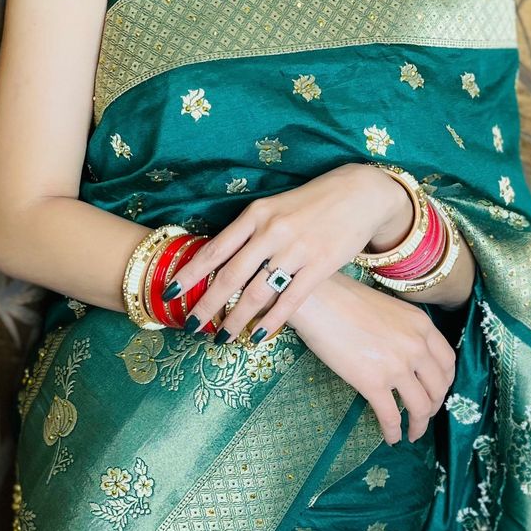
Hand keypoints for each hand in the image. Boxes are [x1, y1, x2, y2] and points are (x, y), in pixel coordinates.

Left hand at [163, 163, 407, 341]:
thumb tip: (218, 260)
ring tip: (222, 338)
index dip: (191, 274)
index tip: (170, 293)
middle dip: (207, 305)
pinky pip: (290, 301)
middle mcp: (273, 230)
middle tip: (190, 327)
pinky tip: (257, 336)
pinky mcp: (321, 266)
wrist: (360, 192)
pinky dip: (270, 322)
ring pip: (257, 293)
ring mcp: (297, 249)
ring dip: (235, 320)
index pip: (215, 248)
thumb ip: (249, 230)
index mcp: (257, 213)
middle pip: (231, 276)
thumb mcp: (275, 206)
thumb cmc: (311, 201)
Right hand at [288, 269, 456, 443]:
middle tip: (424, 414)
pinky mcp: (372, 383)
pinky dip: (393, 432)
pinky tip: (391, 437)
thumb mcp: (391, 310)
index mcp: (421, 325)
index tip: (436, 391)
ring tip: (412, 433)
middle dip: (434, 406)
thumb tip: (406, 356)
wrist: (320, 299)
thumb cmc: (347, 299)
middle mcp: (416, 346)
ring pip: (420, 407)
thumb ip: (406, 332)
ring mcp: (396, 366)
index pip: (448, 362)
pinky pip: (390, 416)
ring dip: (419, 425)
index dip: (445, 382)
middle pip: (438, 388)